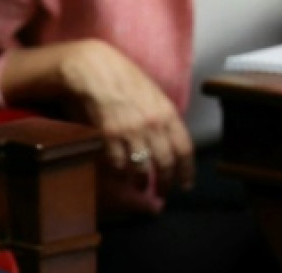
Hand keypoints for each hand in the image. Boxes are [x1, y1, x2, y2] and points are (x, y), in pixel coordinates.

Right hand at [59, 40, 193, 192]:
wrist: (95, 70)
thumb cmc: (123, 79)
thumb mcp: (152, 95)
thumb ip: (161, 117)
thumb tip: (166, 140)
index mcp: (167, 112)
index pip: (184, 148)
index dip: (186, 170)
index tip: (186, 185)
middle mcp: (153, 124)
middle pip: (165, 162)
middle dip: (165, 182)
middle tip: (162, 193)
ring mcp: (131, 131)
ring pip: (142, 168)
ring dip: (142, 182)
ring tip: (140, 187)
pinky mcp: (109, 136)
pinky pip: (118, 163)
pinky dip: (120, 172)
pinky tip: (121, 174)